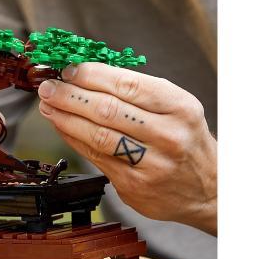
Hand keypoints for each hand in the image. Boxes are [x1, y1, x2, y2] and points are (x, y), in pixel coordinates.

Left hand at [37, 62, 216, 234]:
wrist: (210, 188)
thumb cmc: (184, 138)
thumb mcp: (174, 106)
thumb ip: (134, 90)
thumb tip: (84, 74)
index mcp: (180, 107)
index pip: (128, 85)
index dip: (92, 75)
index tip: (69, 69)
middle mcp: (169, 136)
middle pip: (108, 110)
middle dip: (70, 95)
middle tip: (48, 87)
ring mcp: (152, 164)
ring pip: (98, 135)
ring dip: (65, 117)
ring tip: (48, 105)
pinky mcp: (135, 186)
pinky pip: (95, 157)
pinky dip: (73, 138)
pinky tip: (62, 126)